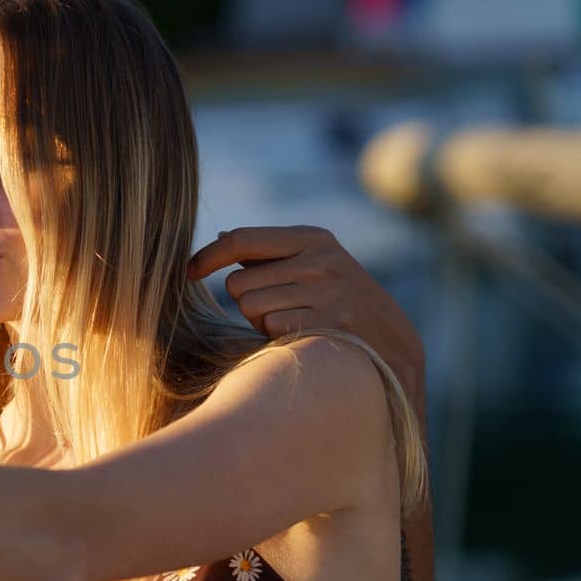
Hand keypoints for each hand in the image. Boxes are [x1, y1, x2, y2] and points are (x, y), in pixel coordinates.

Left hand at [189, 225, 425, 400]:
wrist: (392, 343)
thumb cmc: (338, 300)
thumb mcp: (313, 263)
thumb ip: (267, 253)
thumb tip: (221, 237)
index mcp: (312, 239)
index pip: (241, 239)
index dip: (207, 257)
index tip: (188, 272)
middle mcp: (320, 261)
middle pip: (238, 283)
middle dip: (246, 301)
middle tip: (278, 308)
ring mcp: (326, 293)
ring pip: (250, 308)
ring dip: (260, 321)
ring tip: (292, 320)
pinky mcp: (326, 325)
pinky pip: (270, 329)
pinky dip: (276, 337)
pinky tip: (301, 336)